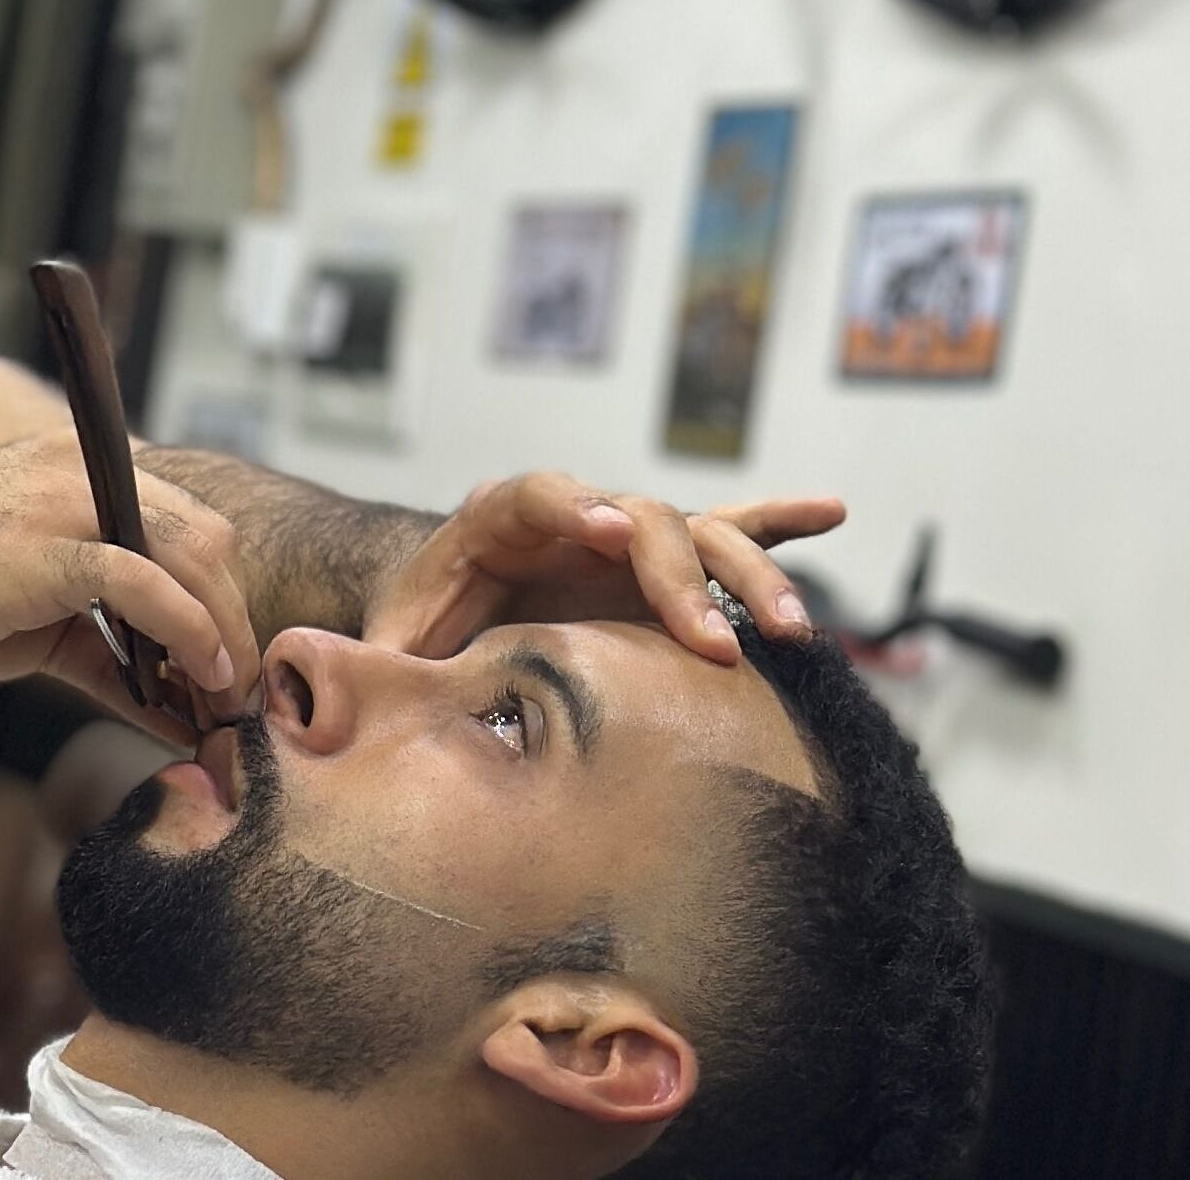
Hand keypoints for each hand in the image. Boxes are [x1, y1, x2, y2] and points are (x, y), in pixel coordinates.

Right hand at [0, 431, 260, 738]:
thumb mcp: (32, 620)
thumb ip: (108, 645)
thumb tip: (176, 702)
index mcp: (80, 470)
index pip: (188, 525)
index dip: (223, 600)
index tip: (231, 673)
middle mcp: (81, 468)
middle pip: (207, 537)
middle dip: (236, 622)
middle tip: (240, 698)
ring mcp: (61, 499)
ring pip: (190, 551)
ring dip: (223, 634)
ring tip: (225, 702)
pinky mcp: (38, 545)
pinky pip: (141, 579)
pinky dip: (185, 630)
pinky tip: (193, 678)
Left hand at [365, 472, 844, 664]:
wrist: (436, 605)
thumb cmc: (412, 626)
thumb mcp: (391, 644)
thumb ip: (384, 664)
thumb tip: (358, 694)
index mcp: (496, 519)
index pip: (540, 493)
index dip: (578, 506)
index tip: (614, 531)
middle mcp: (575, 516)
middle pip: (642, 519)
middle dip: (679, 579)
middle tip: (712, 646)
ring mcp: (627, 538)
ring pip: (699, 535)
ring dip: (749, 577)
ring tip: (797, 630)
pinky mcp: (662, 567)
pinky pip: (728, 533)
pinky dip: (778, 523)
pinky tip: (831, 510)